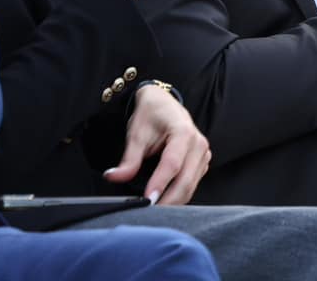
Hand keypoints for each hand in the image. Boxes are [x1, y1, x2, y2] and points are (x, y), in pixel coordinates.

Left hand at [104, 84, 209, 205]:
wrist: (163, 103)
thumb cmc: (151, 115)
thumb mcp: (136, 134)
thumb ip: (128, 159)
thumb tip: (113, 177)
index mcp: (183, 132)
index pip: (172, 164)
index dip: (160, 183)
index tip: (147, 199)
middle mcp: (198, 144)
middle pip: (186, 180)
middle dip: (168, 200)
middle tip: (149, 212)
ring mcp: (203, 154)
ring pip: (191, 186)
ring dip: (174, 201)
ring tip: (155, 210)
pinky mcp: (202, 163)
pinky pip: (193, 184)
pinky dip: (180, 195)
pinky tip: (165, 201)